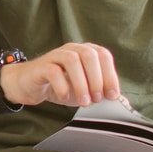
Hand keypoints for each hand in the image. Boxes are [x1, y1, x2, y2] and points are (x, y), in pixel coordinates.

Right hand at [0, 42, 120, 108]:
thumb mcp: (84, 91)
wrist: (30, 85)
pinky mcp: (42, 66)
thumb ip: (101, 93)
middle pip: (90, 55)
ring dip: (81, 83)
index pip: (104, 56)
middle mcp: (72, 49)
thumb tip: (123, 101)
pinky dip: (63, 87)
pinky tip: (65, 98)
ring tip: (83, 102)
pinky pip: (53, 71)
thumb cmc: (60, 86)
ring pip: (72, 60)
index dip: (111, 75)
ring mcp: (56, 56)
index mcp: (86, 52)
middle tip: (96, 99)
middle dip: (97, 79)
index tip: (112, 95)